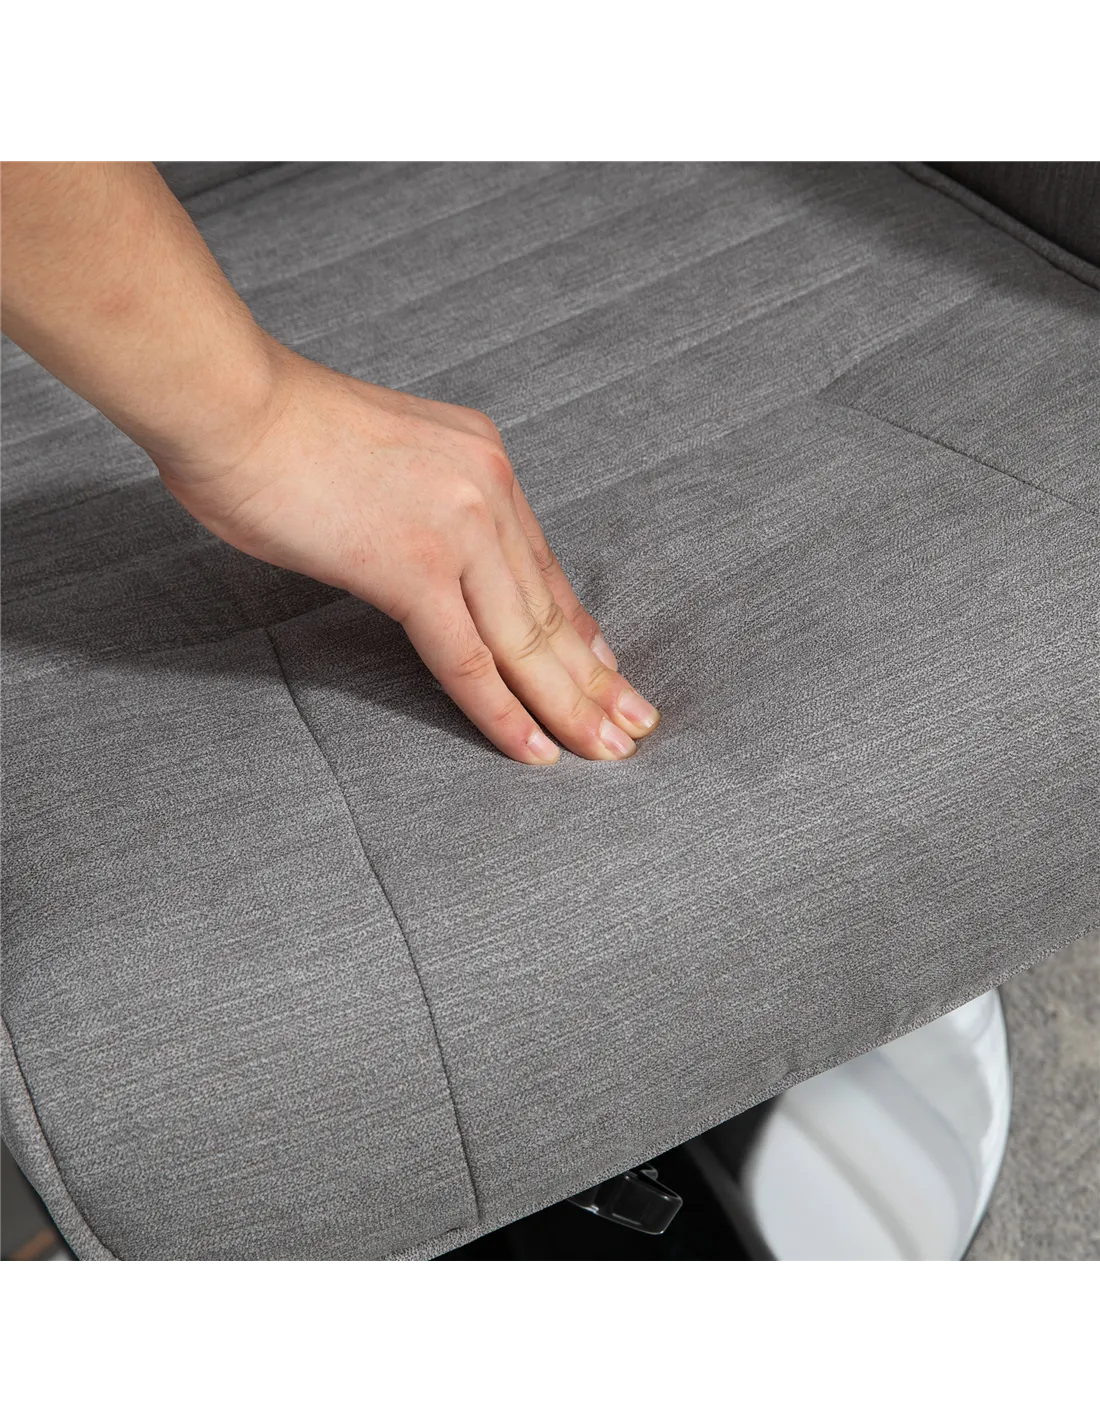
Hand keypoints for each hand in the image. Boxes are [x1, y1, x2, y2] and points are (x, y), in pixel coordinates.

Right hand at [158, 346, 659, 763]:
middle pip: (549, 609)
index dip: (579, 629)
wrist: (228, 401)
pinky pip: (468, 660)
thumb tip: (427, 558)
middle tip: (635, 728)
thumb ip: (422, 504)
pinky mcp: (413, 568)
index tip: (608, 671)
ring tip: (608, 751)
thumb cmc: (279, 430)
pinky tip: (535, 751)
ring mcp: (455, 530)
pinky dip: (503, 713)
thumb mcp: (384, 456)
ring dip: (569, 707)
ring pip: (525, 642)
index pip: (543, 566)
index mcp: (482, 459)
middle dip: (595, 679)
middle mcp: (486, 491)